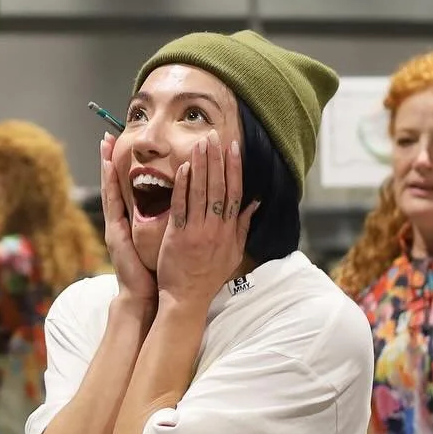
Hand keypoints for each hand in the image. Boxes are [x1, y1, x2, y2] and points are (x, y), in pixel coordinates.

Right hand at [99, 132, 155, 304]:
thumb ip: (170, 224)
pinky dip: (109, 183)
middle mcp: (122, 221)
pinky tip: (108, 166)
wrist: (145, 295)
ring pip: (111, 189)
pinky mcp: (114, 232)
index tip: (125, 147)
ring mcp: (115, 226)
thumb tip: (183, 208)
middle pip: (116, 184)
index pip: (132, 189)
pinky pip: (112, 203)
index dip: (127, 169)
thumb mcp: (166, 243)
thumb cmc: (158, 272)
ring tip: (104, 143)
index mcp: (135, 222)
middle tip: (108, 135)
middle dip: (110, 160)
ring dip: (106, 165)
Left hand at [155, 133, 255, 307]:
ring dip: (200, 166)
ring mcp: (196, 231)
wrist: (187, 298)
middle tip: (214, 136)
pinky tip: (182, 169)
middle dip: (216, 160)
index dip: (234, 169)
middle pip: (218, 187)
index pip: (235, 193)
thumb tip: (254, 203)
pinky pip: (180, 207)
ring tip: (200, 144)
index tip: (233, 148)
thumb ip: (243, 226)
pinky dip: (182, 187)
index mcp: (229, 230)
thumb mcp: (234, 252)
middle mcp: (215, 228)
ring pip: (200, 193)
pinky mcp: (178, 236)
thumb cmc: (209, 275)